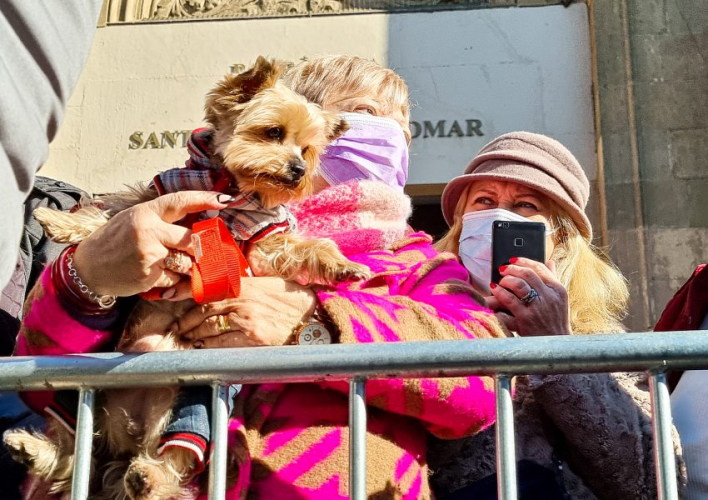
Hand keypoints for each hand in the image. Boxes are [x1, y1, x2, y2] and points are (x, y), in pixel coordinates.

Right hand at [72, 192, 233, 296]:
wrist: (88, 268)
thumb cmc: (115, 241)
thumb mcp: (135, 219)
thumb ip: (162, 219)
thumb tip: (197, 222)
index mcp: (146, 213)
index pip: (181, 202)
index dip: (205, 200)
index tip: (225, 200)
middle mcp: (149, 232)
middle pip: (192, 240)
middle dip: (200, 248)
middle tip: (201, 251)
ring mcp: (149, 255)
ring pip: (187, 263)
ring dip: (187, 267)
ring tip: (171, 265)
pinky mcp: (149, 276)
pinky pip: (176, 280)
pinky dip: (174, 282)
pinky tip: (159, 277)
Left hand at [174, 277, 317, 347]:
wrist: (315, 319)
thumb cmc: (295, 301)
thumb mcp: (270, 284)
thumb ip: (247, 285)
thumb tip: (228, 288)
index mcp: (245, 285)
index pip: (208, 288)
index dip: (186, 291)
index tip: (170, 295)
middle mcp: (242, 301)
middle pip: (204, 311)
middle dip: (187, 320)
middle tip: (177, 327)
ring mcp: (245, 320)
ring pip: (209, 328)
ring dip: (195, 334)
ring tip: (187, 338)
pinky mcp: (251, 338)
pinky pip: (222, 344)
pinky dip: (208, 346)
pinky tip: (202, 348)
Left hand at [485, 258, 570, 336]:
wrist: (555, 345)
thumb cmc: (555, 321)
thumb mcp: (560, 300)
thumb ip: (553, 279)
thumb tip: (550, 261)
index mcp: (557, 290)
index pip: (540, 268)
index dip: (524, 261)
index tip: (513, 259)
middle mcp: (548, 297)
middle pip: (527, 274)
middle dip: (512, 269)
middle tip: (502, 270)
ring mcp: (537, 308)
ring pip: (518, 285)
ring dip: (505, 281)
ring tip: (498, 282)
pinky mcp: (525, 319)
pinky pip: (508, 301)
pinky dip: (499, 295)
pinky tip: (494, 293)